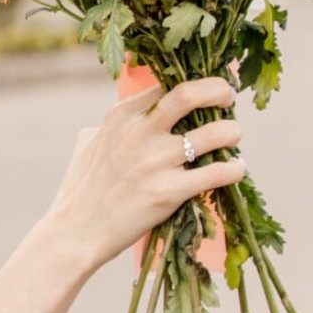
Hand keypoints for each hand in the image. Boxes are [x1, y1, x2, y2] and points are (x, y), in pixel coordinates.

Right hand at [41, 77, 244, 276]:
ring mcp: (155, 161)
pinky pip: (217, 173)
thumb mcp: (87, 146)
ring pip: (213, 133)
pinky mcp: (169, 192)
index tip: (208, 86)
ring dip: (231, 132)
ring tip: (234, 136)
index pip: (165, 83)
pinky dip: (233, 169)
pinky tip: (236, 170)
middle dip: (218, 90)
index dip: (193, 81)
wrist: (77, 232)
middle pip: (189, 94)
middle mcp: (139, 132)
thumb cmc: (80, 191)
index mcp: (121, 116)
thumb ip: (104, 130)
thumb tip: (107, 128)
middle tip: (229, 97)